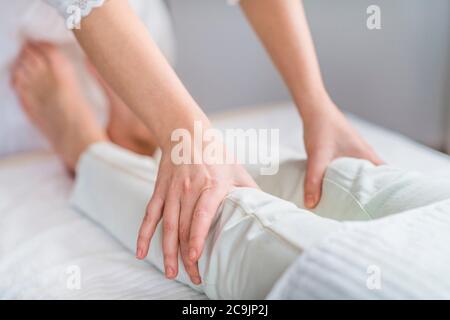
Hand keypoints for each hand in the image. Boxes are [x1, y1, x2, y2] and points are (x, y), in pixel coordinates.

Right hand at [136, 141, 257, 284]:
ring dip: (167, 251)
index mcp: (211, 185)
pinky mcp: (160, 191)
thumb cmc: (216, 153)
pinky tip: (141, 252)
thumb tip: (267, 209)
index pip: (202, 214)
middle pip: (185, 227)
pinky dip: (143, 234)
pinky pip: (150, 215)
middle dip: (187, 255)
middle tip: (193, 276)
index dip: (198, 237)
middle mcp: (189, 189)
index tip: (195, 257)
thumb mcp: (238, 169)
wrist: (187, 132)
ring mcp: (172, 191)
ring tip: (171, 272)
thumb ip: (251, 191)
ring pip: (167, 226)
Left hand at [301, 97, 383, 208]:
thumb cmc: (321, 129)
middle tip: (370, 214)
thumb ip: (314, 181)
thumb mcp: (317, 157)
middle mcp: (365, 154)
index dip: (391, 192)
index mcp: (366, 156)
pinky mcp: (344, 152)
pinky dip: (348, 180)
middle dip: (374, 194)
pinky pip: (351, 170)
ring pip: (362, 174)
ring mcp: (355, 153)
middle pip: (376, 178)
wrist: (313, 109)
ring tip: (355, 207)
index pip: (388, 176)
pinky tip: (338, 190)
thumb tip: (311, 205)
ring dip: (360, 187)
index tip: (389, 209)